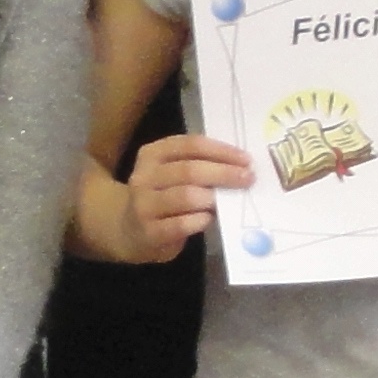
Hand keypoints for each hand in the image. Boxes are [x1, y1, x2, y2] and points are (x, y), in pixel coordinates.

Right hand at [121, 131, 249, 259]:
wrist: (128, 231)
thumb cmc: (161, 198)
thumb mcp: (170, 174)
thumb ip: (196, 165)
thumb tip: (238, 166)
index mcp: (152, 154)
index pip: (190, 145)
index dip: (221, 151)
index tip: (245, 159)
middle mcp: (144, 177)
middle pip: (189, 170)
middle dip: (223, 173)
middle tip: (248, 178)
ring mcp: (144, 205)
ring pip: (185, 196)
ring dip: (213, 198)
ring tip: (231, 200)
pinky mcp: (149, 231)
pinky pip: (181, 224)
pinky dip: (201, 220)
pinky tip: (210, 218)